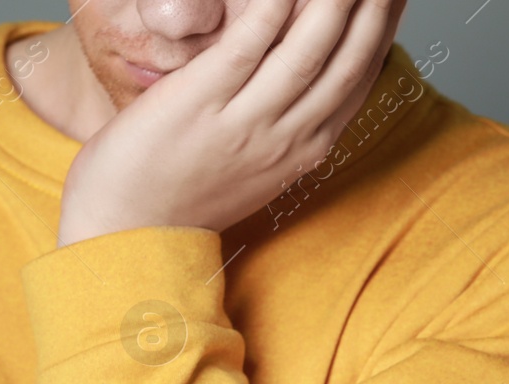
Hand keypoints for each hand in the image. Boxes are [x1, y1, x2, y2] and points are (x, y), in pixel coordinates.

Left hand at [57, 0, 407, 245]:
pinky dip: (272, 9)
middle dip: (374, 6)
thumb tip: (309, 88)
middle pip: (348, 59)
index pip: (359, 78)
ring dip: (335, 0)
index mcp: (301, 151)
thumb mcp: (253, 169)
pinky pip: (246, 47)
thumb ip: (286, 128)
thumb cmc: (179, 199)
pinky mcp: (198, 103)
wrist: (123, 235)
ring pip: (307, 49)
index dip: (384, 28)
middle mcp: (282, 137)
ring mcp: (241, 122)